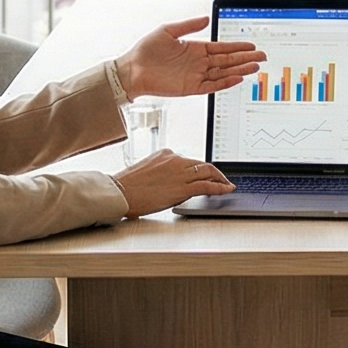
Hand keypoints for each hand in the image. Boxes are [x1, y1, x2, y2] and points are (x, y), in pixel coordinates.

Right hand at [112, 151, 234, 216]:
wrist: (120, 193)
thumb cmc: (127, 186)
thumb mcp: (146, 171)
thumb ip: (162, 173)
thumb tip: (172, 182)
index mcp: (165, 154)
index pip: (189, 160)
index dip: (199, 168)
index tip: (205, 173)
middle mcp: (175, 159)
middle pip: (202, 164)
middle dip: (214, 172)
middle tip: (222, 178)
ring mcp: (180, 173)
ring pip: (208, 172)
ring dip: (220, 178)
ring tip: (226, 184)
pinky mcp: (182, 188)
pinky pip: (207, 186)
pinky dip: (220, 187)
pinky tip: (226, 189)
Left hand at [114, 16, 264, 98]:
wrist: (131, 70)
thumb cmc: (146, 50)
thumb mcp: (168, 31)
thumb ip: (189, 26)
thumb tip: (206, 18)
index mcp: (195, 48)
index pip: (221, 47)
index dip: (237, 47)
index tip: (251, 45)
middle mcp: (198, 63)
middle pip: (227, 60)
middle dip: (245, 58)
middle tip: (262, 56)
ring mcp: (195, 75)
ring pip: (223, 73)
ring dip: (239, 70)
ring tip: (255, 67)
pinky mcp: (190, 88)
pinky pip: (212, 86)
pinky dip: (225, 83)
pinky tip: (237, 79)